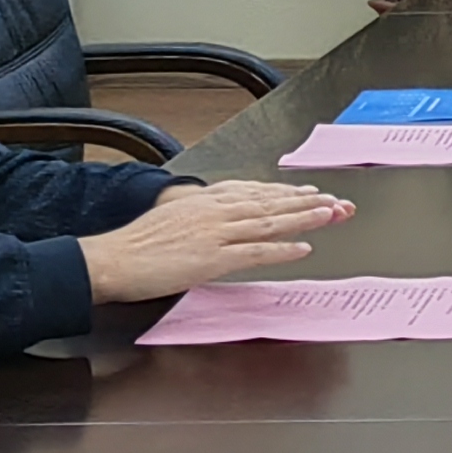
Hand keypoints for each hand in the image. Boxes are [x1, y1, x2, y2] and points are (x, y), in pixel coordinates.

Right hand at [81, 178, 351, 304]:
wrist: (113, 259)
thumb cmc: (135, 245)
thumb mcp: (171, 218)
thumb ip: (198, 216)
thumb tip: (215, 222)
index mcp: (205, 200)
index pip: (255, 192)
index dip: (286, 193)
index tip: (311, 193)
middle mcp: (215, 211)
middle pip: (270, 203)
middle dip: (307, 202)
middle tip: (338, 202)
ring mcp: (216, 233)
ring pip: (270, 222)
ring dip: (304, 218)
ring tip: (332, 215)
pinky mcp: (212, 257)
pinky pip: (255, 252)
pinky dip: (282, 249)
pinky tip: (303, 248)